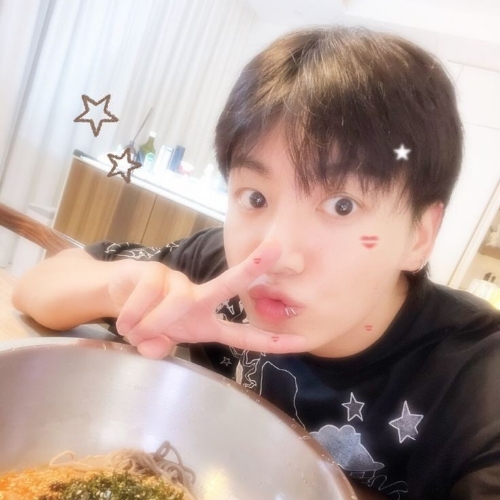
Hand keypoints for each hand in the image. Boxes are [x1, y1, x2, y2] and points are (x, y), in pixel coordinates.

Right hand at [109, 242, 305, 358]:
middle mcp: (198, 299)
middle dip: (252, 268)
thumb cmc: (146, 320)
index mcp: (206, 322)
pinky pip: (147, 298)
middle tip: (278, 248)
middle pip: (228, 284)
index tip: (302, 341)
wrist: (116, 296)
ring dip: (150, 324)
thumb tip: (154, 345)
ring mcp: (178, 282)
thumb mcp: (157, 343)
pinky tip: (125, 317)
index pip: (243, 335)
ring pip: (175, 305)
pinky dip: (132, 315)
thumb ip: (159, 348)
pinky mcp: (156, 272)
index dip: (270, 341)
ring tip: (132, 330)